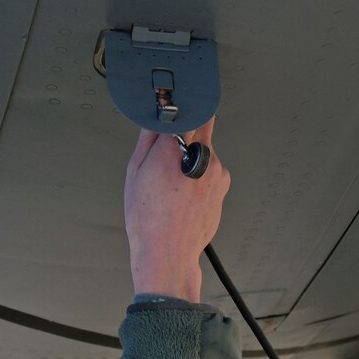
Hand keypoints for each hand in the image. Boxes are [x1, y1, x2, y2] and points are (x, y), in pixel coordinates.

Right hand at [123, 119, 229, 302]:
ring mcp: (216, 170)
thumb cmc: (147, 219)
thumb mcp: (134, 173)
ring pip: (207, 147)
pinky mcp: (224, 184)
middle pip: (202, 121)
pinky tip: (187, 192)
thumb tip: (155, 115)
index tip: (174, 106)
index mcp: (174, 148)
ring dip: (195, 154)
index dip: (181, 105)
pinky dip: (203, 173)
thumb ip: (148, 138)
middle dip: (189, 127)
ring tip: (177, 181)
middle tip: (173, 146)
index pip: (188, 107)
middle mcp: (200, 154)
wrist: (168, 253)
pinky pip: (214, 168)